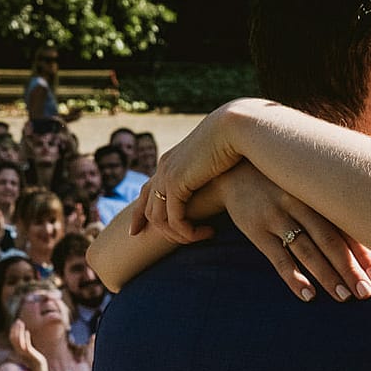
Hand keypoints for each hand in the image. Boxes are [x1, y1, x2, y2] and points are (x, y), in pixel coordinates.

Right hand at [7, 319, 46, 370]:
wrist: (39, 368)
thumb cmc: (34, 359)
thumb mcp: (29, 351)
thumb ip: (26, 344)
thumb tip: (25, 334)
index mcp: (18, 350)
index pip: (13, 338)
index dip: (13, 330)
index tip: (16, 323)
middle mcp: (19, 351)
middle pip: (14, 339)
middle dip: (16, 329)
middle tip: (18, 321)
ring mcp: (24, 353)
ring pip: (19, 341)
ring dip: (19, 331)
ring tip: (21, 323)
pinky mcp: (30, 354)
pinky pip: (26, 345)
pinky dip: (26, 338)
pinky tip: (27, 332)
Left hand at [132, 99, 271, 241]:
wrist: (236, 128)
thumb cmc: (235, 143)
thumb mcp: (215, 160)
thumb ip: (208, 173)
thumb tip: (215, 183)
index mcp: (169, 161)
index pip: (146, 191)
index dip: (138, 214)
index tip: (135, 232)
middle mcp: (163, 168)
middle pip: (147, 208)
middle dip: (156, 231)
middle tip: (181, 242)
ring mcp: (166, 175)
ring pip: (159, 219)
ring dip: (179, 234)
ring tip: (202, 237)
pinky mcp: (176, 183)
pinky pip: (175, 218)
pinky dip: (188, 231)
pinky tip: (207, 232)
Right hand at [219, 162, 370, 303]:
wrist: (231, 170)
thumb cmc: (277, 183)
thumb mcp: (302, 186)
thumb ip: (324, 206)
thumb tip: (357, 238)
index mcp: (315, 193)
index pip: (344, 226)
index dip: (362, 251)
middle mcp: (299, 204)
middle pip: (330, 240)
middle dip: (349, 268)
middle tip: (365, 292)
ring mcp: (276, 217)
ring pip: (307, 250)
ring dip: (327, 275)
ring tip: (343, 297)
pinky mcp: (256, 230)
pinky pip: (278, 258)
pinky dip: (294, 277)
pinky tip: (308, 295)